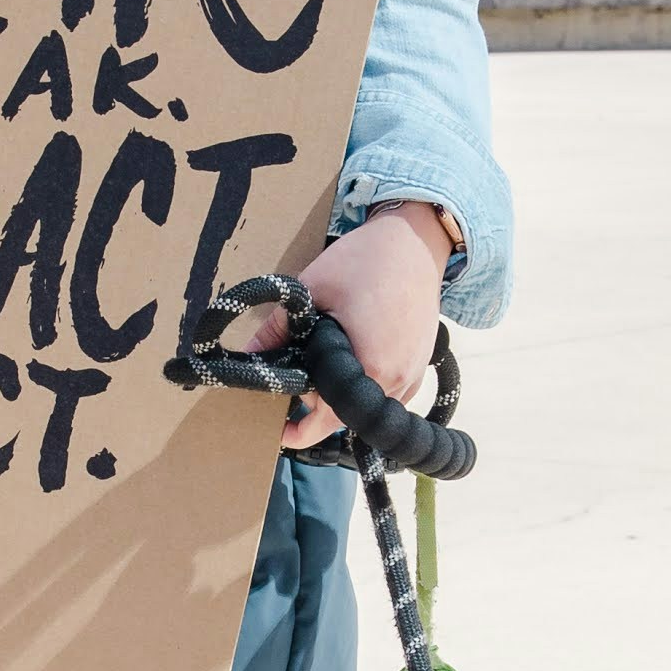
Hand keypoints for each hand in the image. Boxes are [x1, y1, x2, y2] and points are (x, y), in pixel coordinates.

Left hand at [285, 202, 451, 450]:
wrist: (415, 240)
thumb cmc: (366, 261)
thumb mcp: (313, 290)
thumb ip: (278, 328)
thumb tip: (249, 355)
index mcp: (371, 369)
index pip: (329, 422)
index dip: (300, 430)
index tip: (280, 430)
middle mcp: (397, 381)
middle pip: (348, 416)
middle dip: (317, 406)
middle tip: (295, 382)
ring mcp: (414, 375)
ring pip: (370, 408)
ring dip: (343, 397)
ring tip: (321, 370)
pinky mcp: (421, 365)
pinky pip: (390, 393)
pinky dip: (366, 387)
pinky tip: (351, 362)